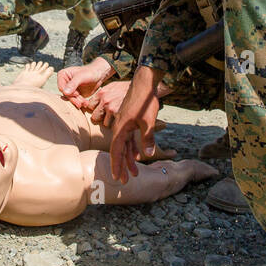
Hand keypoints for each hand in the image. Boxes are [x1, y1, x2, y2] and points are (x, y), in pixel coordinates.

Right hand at [58, 58, 113, 105]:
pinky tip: (86, 103)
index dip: (68, 92)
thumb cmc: (90, 72)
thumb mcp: (81, 77)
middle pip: (65, 94)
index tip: (77, 93)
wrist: (99, 75)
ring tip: (85, 102)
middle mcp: (64, 82)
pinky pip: (75, 100)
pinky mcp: (75, 94)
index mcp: (63, 75)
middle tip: (80, 102)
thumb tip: (65, 92)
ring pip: (70, 98)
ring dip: (77, 102)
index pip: (61, 87)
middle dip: (73, 99)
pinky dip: (80, 102)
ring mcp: (70, 89)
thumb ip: (73, 84)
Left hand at [84, 80, 140, 126]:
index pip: (90, 106)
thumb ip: (102, 94)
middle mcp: (105, 100)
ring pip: (105, 123)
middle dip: (101, 117)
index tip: (102, 110)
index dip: (96, 109)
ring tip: (119, 116)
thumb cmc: (126, 89)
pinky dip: (118, 124)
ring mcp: (111, 108)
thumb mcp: (112, 87)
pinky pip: (113, 126)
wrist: (142, 87)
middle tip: (111, 115)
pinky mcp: (119, 115)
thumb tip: (91, 103)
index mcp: (102, 93)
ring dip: (111, 122)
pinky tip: (123, 118)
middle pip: (95, 117)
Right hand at [109, 66, 163, 182]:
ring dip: (129, 159)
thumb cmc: (145, 101)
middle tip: (126, 181)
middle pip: (119, 151)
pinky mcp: (129, 122)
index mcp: (121, 128)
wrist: (144, 83)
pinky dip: (132, 149)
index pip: (116, 151)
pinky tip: (137, 156)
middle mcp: (120, 128)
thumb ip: (147, 138)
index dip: (117, 165)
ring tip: (134, 173)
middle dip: (123, 166)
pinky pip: (128, 139)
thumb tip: (148, 154)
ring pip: (124, 146)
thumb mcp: (148, 121)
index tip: (117, 177)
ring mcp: (124, 125)